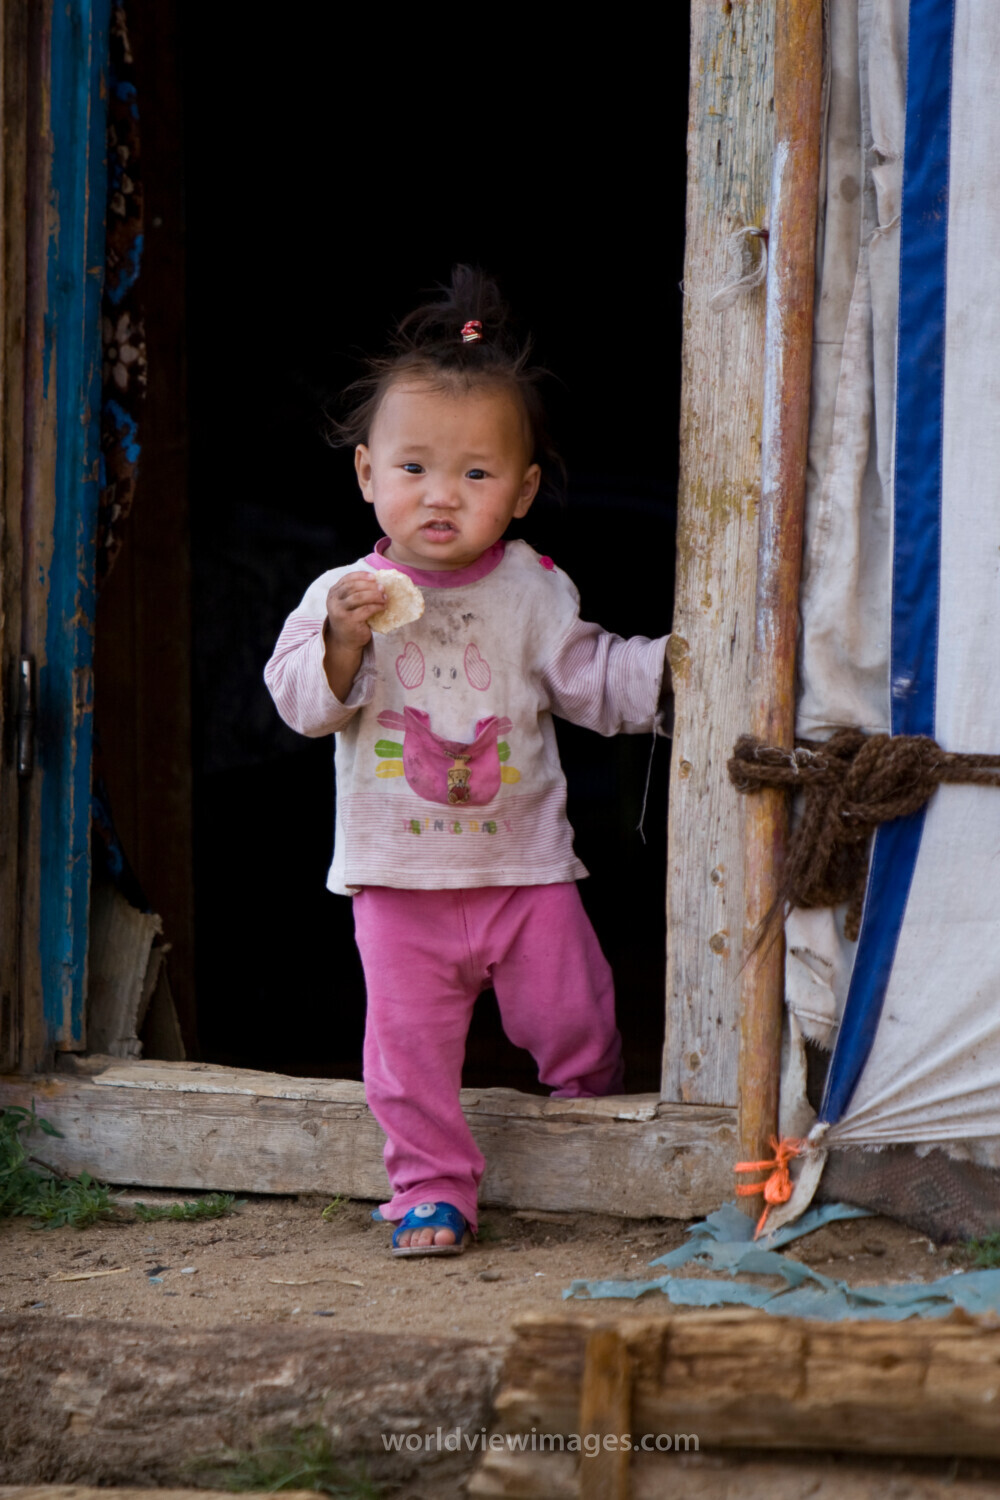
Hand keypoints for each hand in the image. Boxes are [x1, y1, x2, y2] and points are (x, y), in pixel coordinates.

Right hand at [323, 572, 385, 699]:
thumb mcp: (349, 603)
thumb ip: (356, 592)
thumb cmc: (350, 619)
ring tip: (385, 598)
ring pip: (359, 597)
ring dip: (374, 596)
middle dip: (370, 586)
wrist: (345, 641)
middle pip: (353, 587)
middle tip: (383, 588)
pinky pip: (365, 609)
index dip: (361, 576)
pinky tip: (383, 607)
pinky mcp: (348, 620)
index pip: (347, 579)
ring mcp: (339, 611)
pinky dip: (376, 607)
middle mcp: (333, 600)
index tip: (374, 577)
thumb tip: (378, 581)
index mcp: (334, 593)